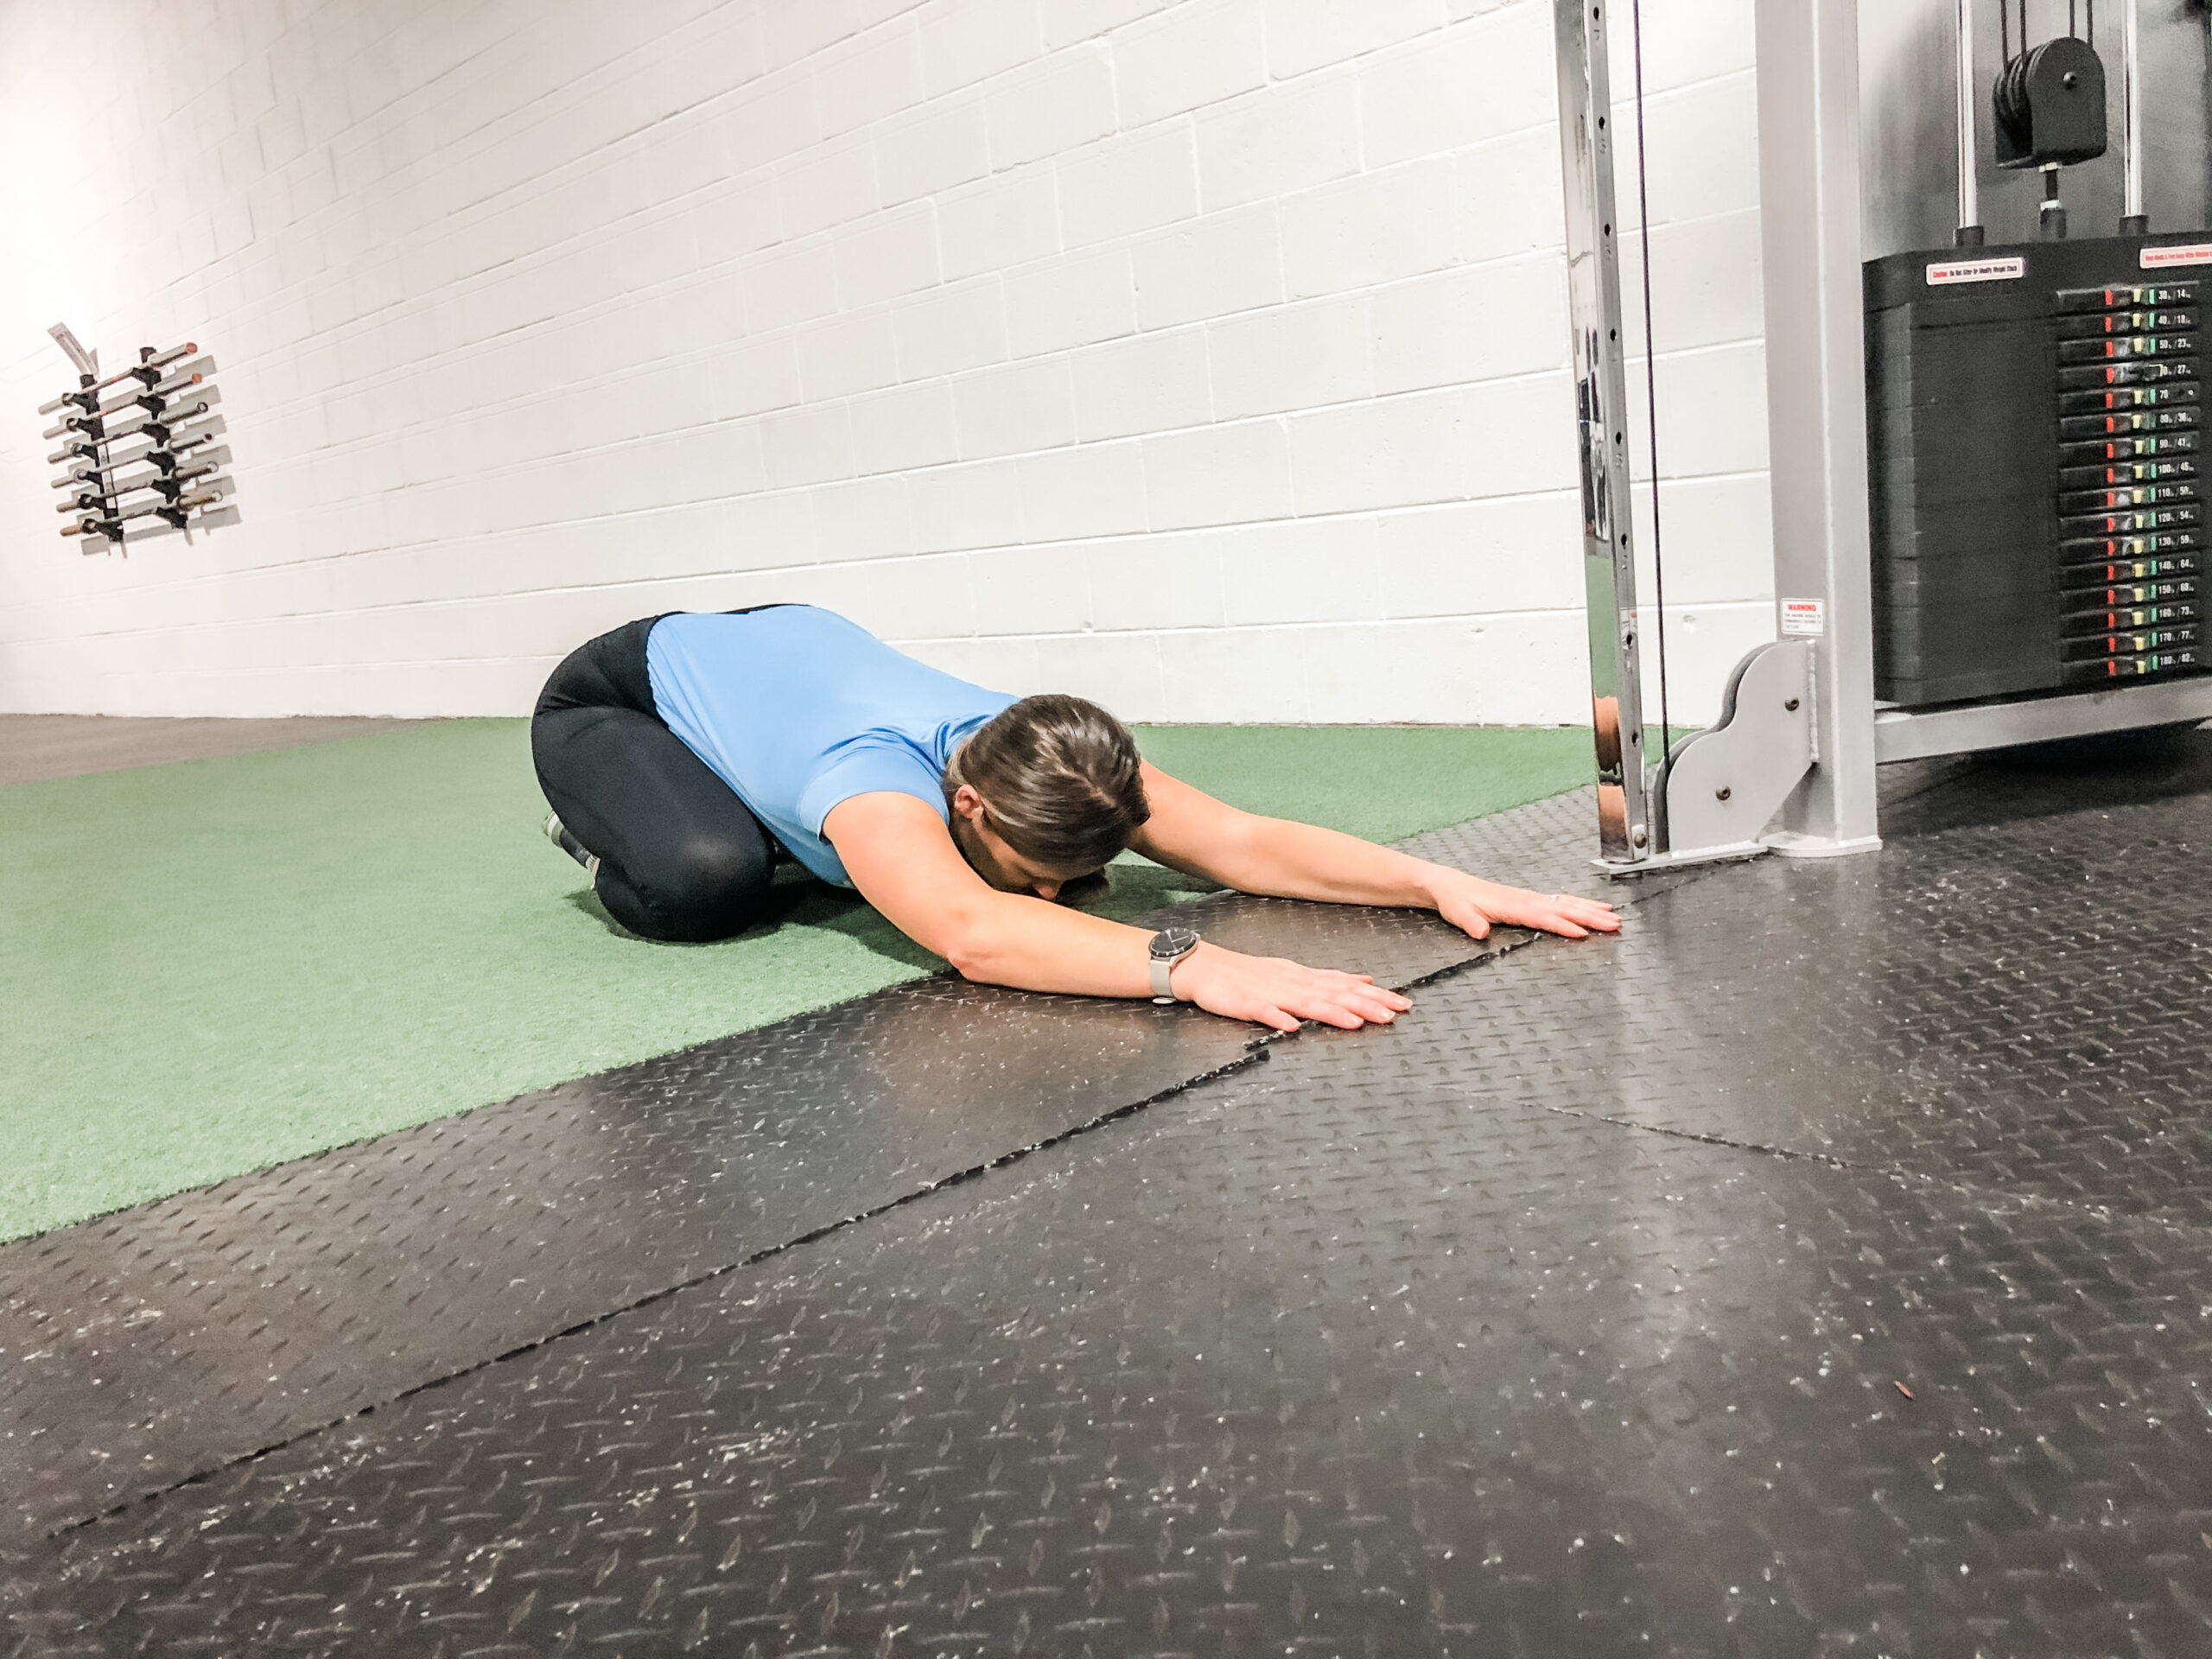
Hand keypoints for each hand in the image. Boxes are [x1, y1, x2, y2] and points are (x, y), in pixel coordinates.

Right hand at [1171, 942, 1410, 1034]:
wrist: (1205, 968)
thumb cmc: (1250, 975)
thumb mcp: (1295, 973)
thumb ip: (1329, 979)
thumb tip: (1365, 979)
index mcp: (1305, 977)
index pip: (1346, 985)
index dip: (1375, 995)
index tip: (1402, 1004)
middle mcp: (1293, 982)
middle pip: (1333, 993)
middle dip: (1364, 1004)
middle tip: (1392, 1014)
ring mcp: (1269, 992)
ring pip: (1305, 1002)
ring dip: (1332, 1012)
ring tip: (1355, 1022)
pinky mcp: (1245, 1004)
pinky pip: (1262, 1012)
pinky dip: (1278, 1019)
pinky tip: (1293, 1027)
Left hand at [1427, 869, 1621, 940]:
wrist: (1450, 886)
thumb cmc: (1456, 901)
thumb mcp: (1458, 913)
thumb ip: (1470, 922)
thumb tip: (1480, 932)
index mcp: (1512, 905)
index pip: (1542, 916)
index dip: (1563, 925)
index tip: (1583, 932)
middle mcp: (1526, 899)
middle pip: (1563, 908)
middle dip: (1590, 917)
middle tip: (1614, 924)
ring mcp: (1530, 898)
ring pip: (1567, 903)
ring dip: (1591, 910)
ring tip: (1614, 917)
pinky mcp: (1530, 900)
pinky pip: (1561, 901)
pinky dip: (1580, 904)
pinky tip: (1594, 908)